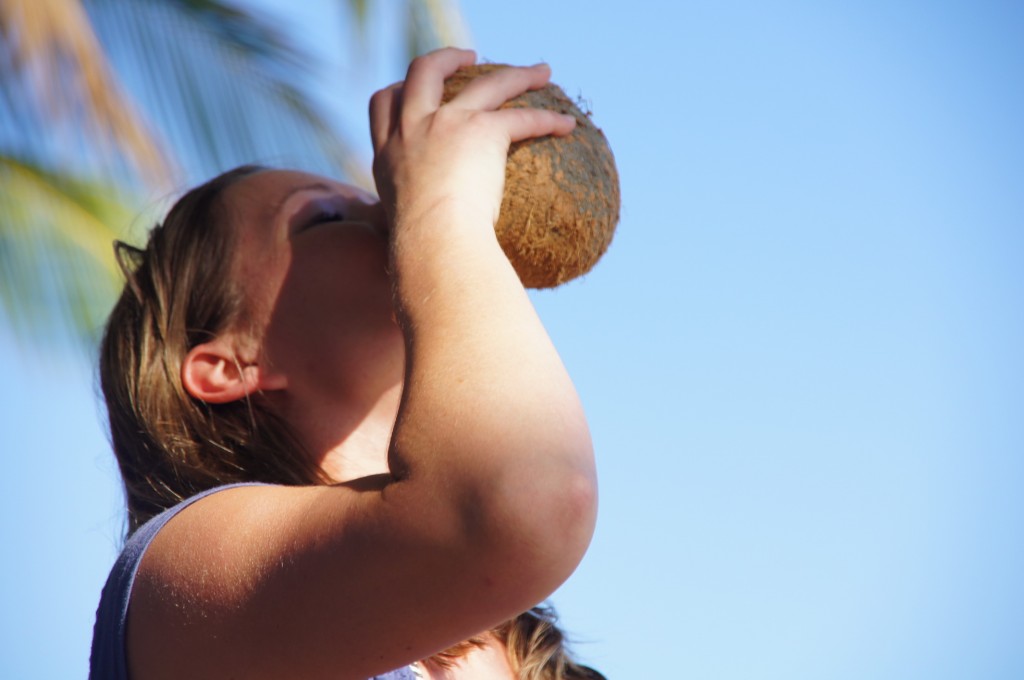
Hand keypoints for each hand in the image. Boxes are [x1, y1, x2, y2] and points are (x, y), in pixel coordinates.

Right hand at [369, 48, 575, 233]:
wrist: (433, 241)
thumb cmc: (420, 251)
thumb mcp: (399, 234)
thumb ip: (403, 230)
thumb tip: (411, 260)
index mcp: (388, 154)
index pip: (383, 106)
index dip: (398, 93)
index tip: (415, 92)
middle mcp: (411, 129)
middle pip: (422, 72)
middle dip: (446, 59)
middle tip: (468, 58)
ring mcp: (445, 123)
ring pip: (485, 82)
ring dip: (516, 74)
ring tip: (541, 72)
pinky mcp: (481, 129)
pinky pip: (521, 117)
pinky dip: (547, 119)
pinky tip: (567, 124)